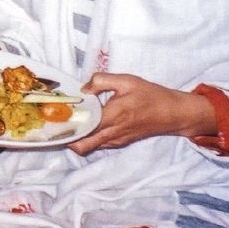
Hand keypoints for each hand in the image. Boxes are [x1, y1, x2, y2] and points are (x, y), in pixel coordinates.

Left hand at [70, 72, 216, 156]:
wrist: (173, 113)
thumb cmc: (150, 95)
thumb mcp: (126, 80)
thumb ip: (101, 80)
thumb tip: (83, 88)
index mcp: (112, 117)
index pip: (83, 129)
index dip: (67, 126)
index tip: (54, 118)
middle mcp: (112, 133)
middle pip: (82, 146)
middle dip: (67, 137)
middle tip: (57, 123)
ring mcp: (117, 140)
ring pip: (90, 147)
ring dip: (77, 139)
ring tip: (68, 122)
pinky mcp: (121, 142)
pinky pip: (100, 144)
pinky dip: (89, 138)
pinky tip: (85, 124)